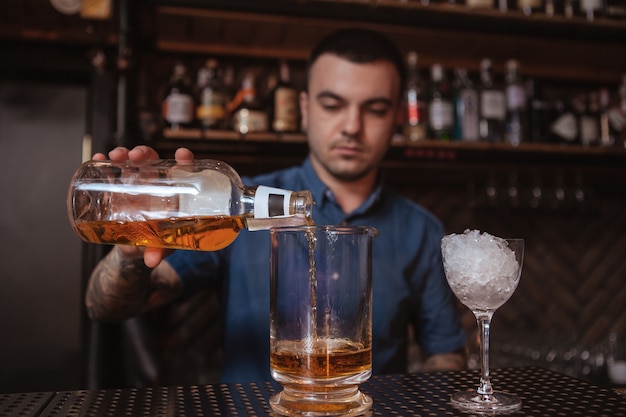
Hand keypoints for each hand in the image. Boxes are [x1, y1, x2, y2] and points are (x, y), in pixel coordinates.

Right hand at [92, 146, 195, 267]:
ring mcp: (136, 186)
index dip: (185, 161)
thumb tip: (152, 260)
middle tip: (136, 156)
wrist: (134, 248)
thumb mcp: (158, 247)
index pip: (183, 173)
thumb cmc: (155, 244)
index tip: (182, 154)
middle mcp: (155, 186)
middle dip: (146, 153)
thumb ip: (157, 252)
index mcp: (172, 197)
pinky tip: (98, 158)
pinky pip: (112, 172)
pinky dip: (104, 163)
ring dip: (124, 154)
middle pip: (154, 162)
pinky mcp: (118, 189)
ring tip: (116, 156)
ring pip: (132, 163)